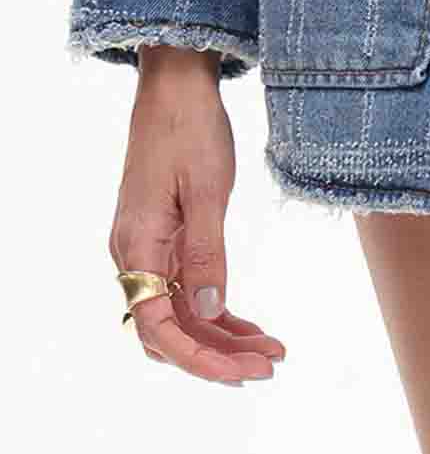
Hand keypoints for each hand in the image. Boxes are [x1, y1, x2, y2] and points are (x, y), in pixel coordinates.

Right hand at [109, 47, 285, 382]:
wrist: (175, 82)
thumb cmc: (190, 126)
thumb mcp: (208, 188)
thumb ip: (208, 253)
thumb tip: (212, 312)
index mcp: (137, 246)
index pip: (158, 326)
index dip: (198, 357)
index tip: (241, 371)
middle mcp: (135, 254)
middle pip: (170, 329)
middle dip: (217, 355)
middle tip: (267, 366)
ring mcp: (149, 247)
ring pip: (181, 313)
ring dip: (221, 336)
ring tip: (269, 351)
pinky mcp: (166, 236)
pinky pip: (187, 288)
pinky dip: (217, 310)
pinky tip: (248, 326)